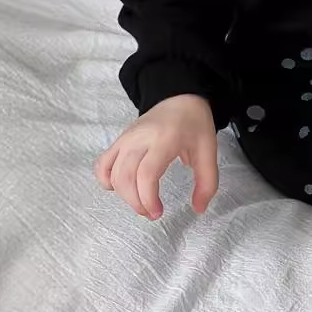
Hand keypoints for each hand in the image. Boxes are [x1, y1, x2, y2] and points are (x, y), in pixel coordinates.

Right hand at [95, 94, 217, 219]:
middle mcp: (140, 138)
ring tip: (142, 202)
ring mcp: (126, 138)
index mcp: (164, 139)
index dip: (148, 198)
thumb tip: (199, 209)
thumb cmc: (195, 125)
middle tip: (152, 212)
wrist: (181, 98)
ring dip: (124, 195)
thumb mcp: (209, 152)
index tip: (158, 212)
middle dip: (136, 202)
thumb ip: (207, 182)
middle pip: (126, 177)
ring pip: (113, 173)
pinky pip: (103, 163)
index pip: (146, 173)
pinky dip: (106, 180)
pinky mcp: (119, 140)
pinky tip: (121, 188)